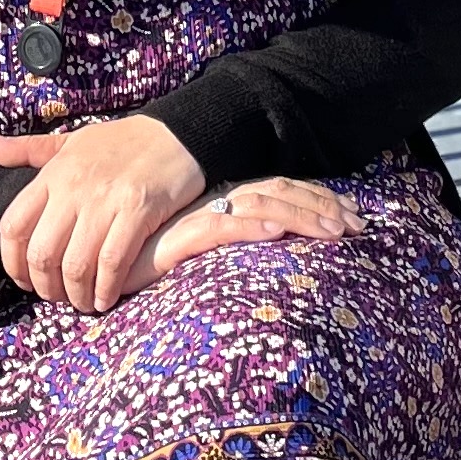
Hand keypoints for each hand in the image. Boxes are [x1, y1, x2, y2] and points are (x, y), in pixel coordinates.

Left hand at [0, 115, 207, 310]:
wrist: (176, 132)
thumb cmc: (121, 142)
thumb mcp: (70, 141)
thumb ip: (27, 150)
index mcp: (53, 174)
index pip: (14, 225)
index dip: (13, 262)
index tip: (24, 281)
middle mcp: (73, 187)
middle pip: (42, 253)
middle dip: (46, 287)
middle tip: (58, 298)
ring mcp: (105, 199)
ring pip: (76, 264)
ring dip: (77, 294)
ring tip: (84, 302)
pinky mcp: (137, 210)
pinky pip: (113, 262)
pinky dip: (106, 289)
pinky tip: (107, 297)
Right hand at [138, 174, 355, 278]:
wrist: (101, 270)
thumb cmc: (151, 265)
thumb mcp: (203, 253)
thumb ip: (235, 241)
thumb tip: (282, 245)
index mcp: (223, 199)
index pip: (280, 189)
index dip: (319, 199)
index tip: (354, 217)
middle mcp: (214, 201)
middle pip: (278, 192)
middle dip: (323, 206)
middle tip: (359, 226)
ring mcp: (195, 217)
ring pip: (258, 206)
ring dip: (300, 215)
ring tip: (334, 230)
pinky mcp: (175, 239)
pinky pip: (218, 228)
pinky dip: (249, 227)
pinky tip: (275, 232)